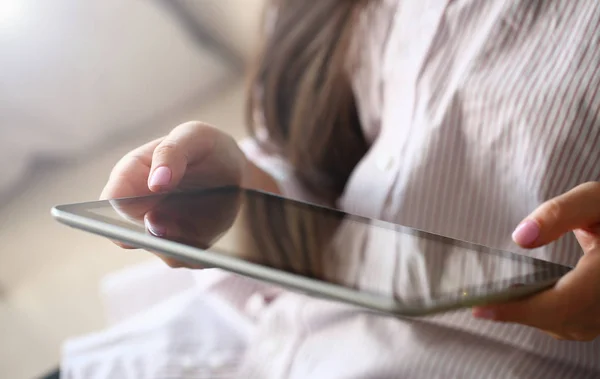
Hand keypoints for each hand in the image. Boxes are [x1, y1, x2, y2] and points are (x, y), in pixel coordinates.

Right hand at [101, 121, 246, 264]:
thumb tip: (156, 182)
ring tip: (192, 241)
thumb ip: (172, 152)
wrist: (236, 172)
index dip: (120, 207)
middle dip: (149, 236)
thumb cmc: (206, 148)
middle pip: (128, 234)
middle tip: (162, 229)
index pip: (112, 198)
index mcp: (132, 175)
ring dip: (177, 248)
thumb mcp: (194, 137)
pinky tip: (210, 247)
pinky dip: (198, 255)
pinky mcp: (184, 247)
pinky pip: (187, 260)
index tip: (138, 210)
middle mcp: (139, 209)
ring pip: (161, 251)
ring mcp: (161, 232)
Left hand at [472, 182, 599, 340]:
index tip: (480, 309)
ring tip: (498, 299)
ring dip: (533, 316)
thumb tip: (521, 238)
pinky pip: (577, 323)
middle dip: (520, 313)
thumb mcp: (593, 199)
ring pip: (571, 327)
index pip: (564, 302)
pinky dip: (548, 315)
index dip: (520, 309)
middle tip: (480, 304)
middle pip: (564, 320)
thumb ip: (559, 214)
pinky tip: (525, 298)